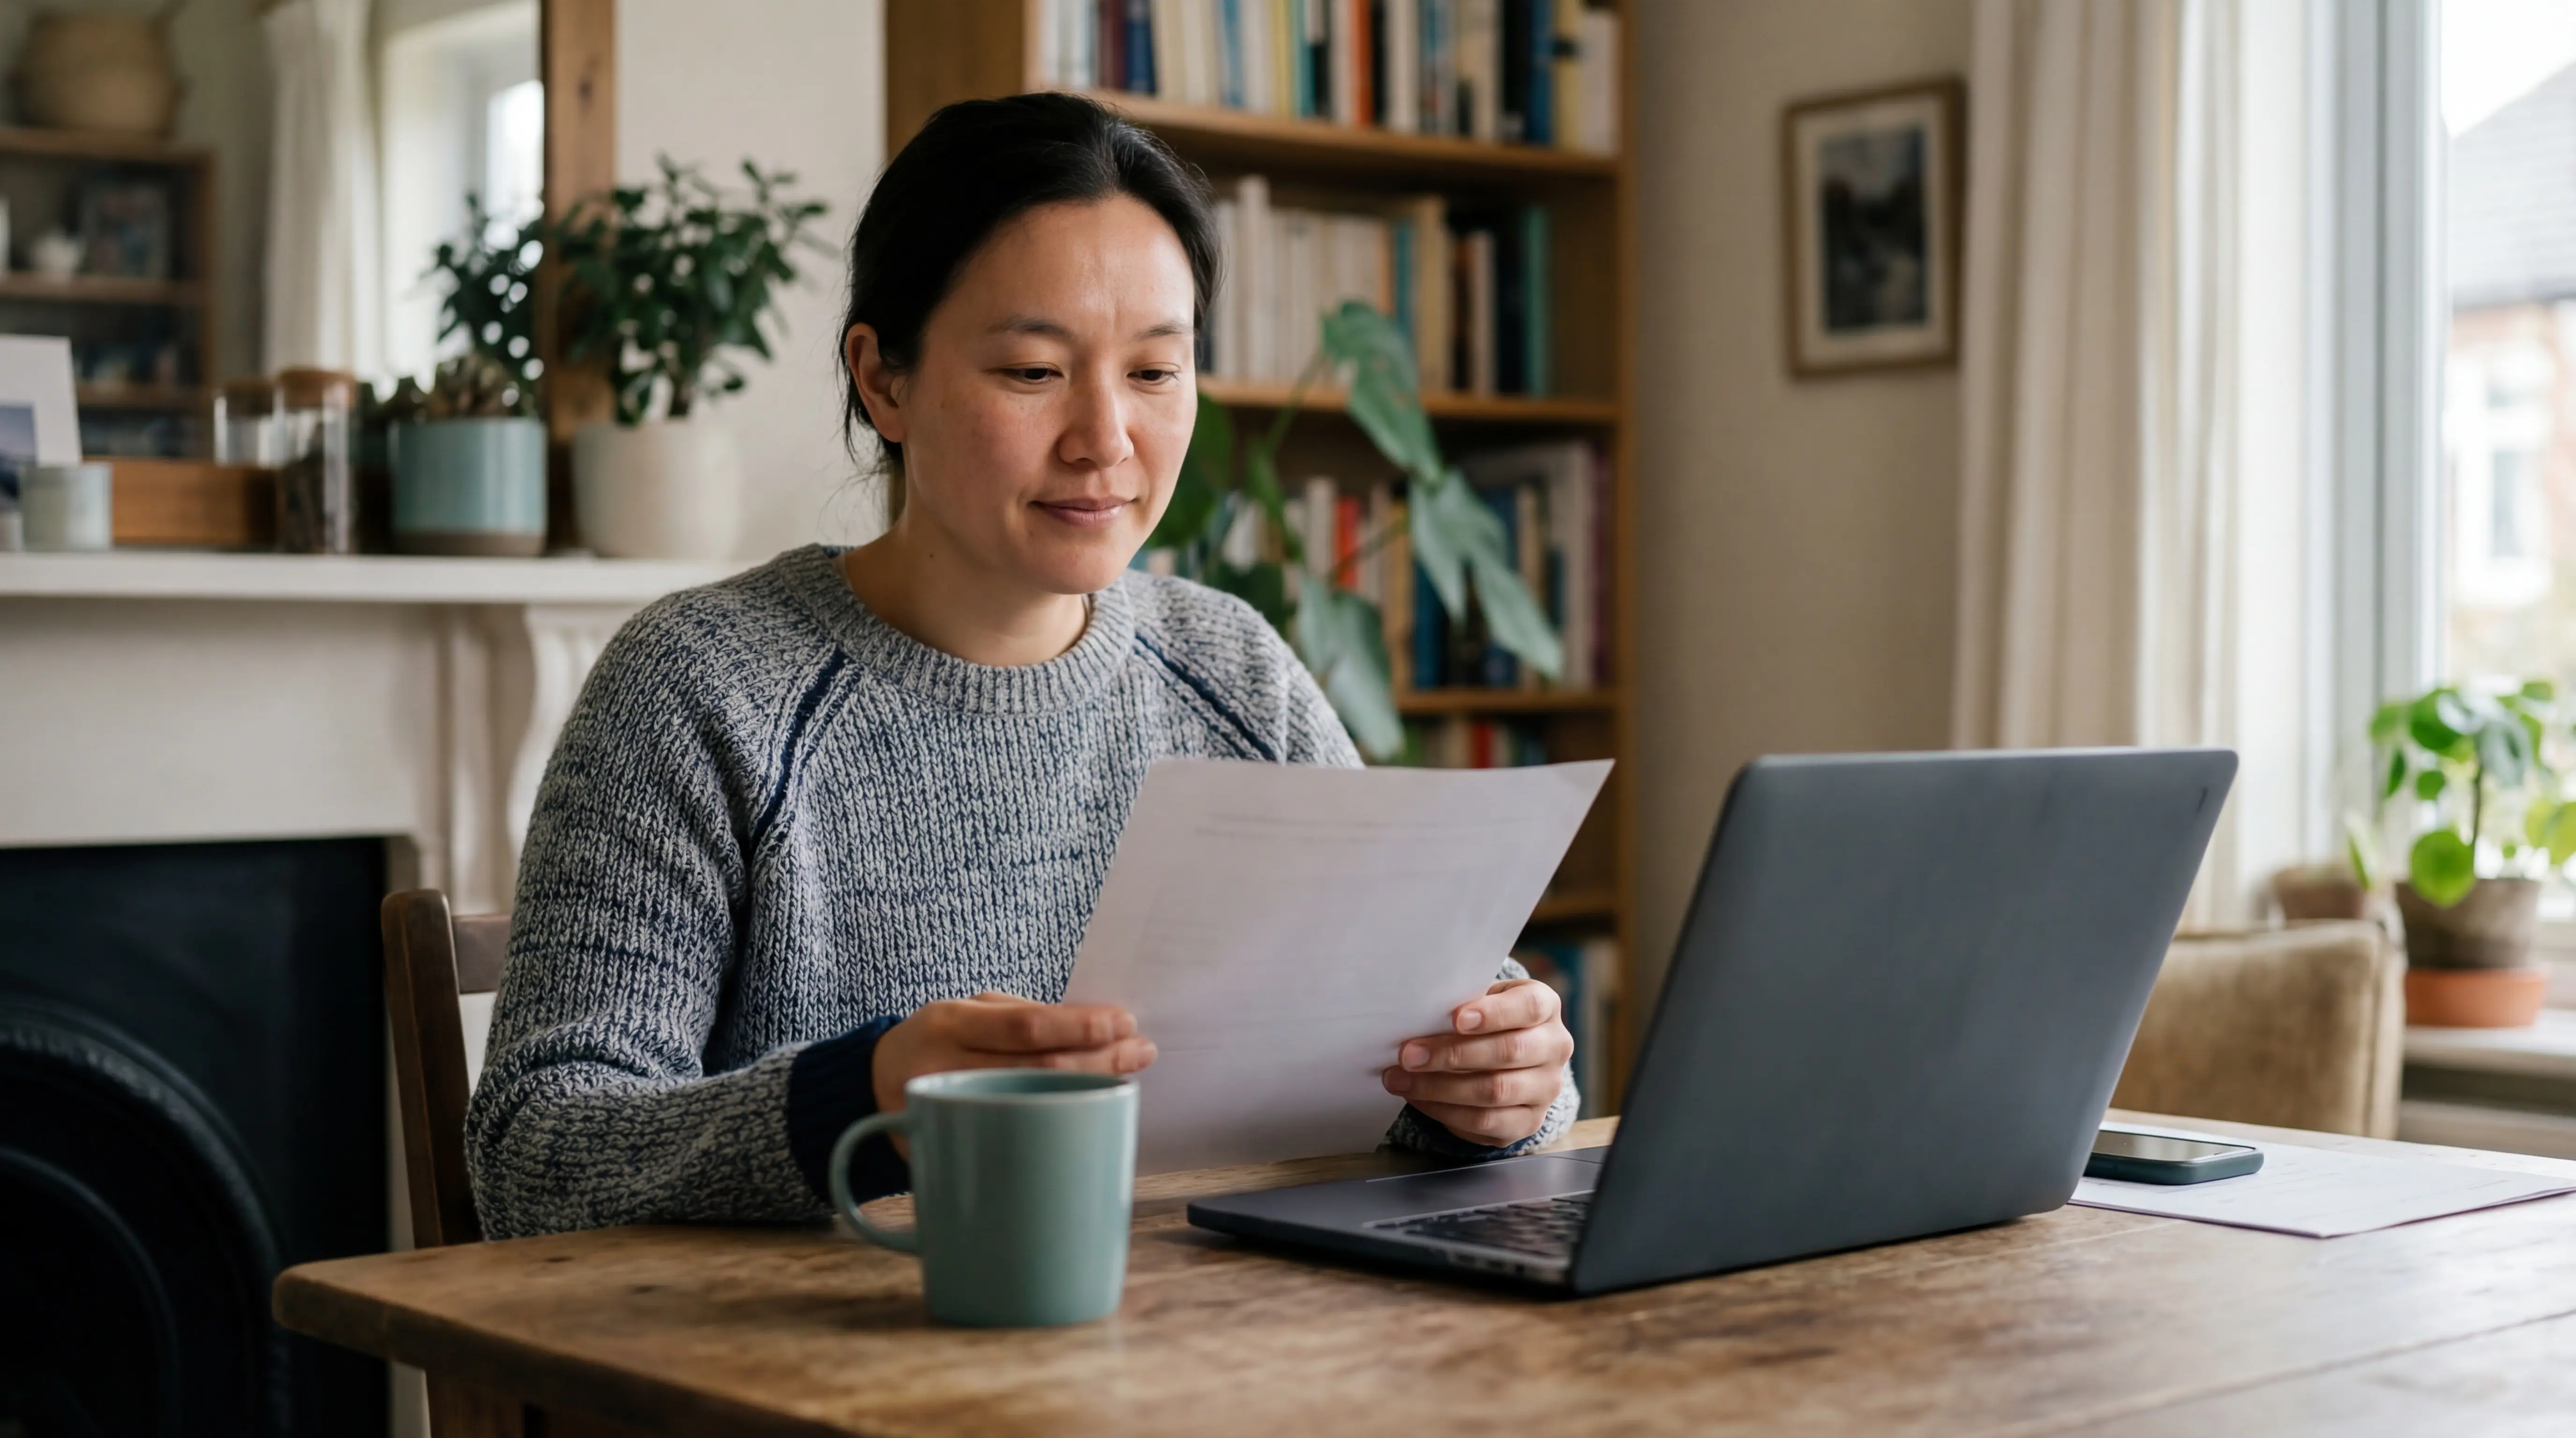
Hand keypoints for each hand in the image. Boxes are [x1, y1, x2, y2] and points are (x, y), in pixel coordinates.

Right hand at [871, 991, 1157, 1119]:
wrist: (873, 1083)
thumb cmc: (939, 1041)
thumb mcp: (968, 1013)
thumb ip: (1020, 1018)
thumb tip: (1099, 1029)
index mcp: (949, 1023)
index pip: (1027, 1026)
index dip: (1082, 1026)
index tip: (1125, 1022)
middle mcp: (944, 1068)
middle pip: (1039, 1070)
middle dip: (1101, 1061)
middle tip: (1141, 1051)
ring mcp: (947, 1115)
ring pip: (1033, 1106)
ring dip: (1090, 1089)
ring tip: (1126, 1074)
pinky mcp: (951, 1149)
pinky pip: (1015, 1136)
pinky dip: (1059, 1119)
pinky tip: (1087, 1106)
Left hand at [1381, 978, 1571, 1147]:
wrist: (1510, 1056)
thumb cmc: (1486, 1020)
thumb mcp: (1481, 1001)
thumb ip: (1461, 1004)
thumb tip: (1417, 1017)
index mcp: (1546, 1007)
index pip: (1530, 1007)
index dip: (1494, 1013)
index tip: (1456, 1018)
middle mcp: (1555, 1047)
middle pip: (1509, 1051)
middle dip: (1452, 1054)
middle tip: (1408, 1054)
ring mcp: (1546, 1088)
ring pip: (1495, 1091)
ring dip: (1440, 1087)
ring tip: (1401, 1079)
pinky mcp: (1529, 1122)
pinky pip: (1486, 1122)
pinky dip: (1445, 1112)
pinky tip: (1418, 1098)